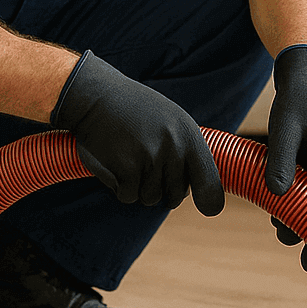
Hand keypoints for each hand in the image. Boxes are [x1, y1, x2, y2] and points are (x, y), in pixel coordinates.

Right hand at [52, 52, 224, 215]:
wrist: (96, 98)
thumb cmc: (135, 112)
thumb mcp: (170, 122)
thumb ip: (187, 152)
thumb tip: (208, 195)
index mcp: (190, 136)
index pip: (210, 182)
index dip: (210, 201)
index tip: (209, 209)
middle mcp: (175, 148)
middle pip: (174, 197)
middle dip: (159, 188)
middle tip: (143, 161)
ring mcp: (151, 159)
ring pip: (150, 198)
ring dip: (136, 186)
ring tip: (127, 155)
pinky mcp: (127, 170)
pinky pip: (128, 196)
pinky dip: (118, 186)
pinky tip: (114, 160)